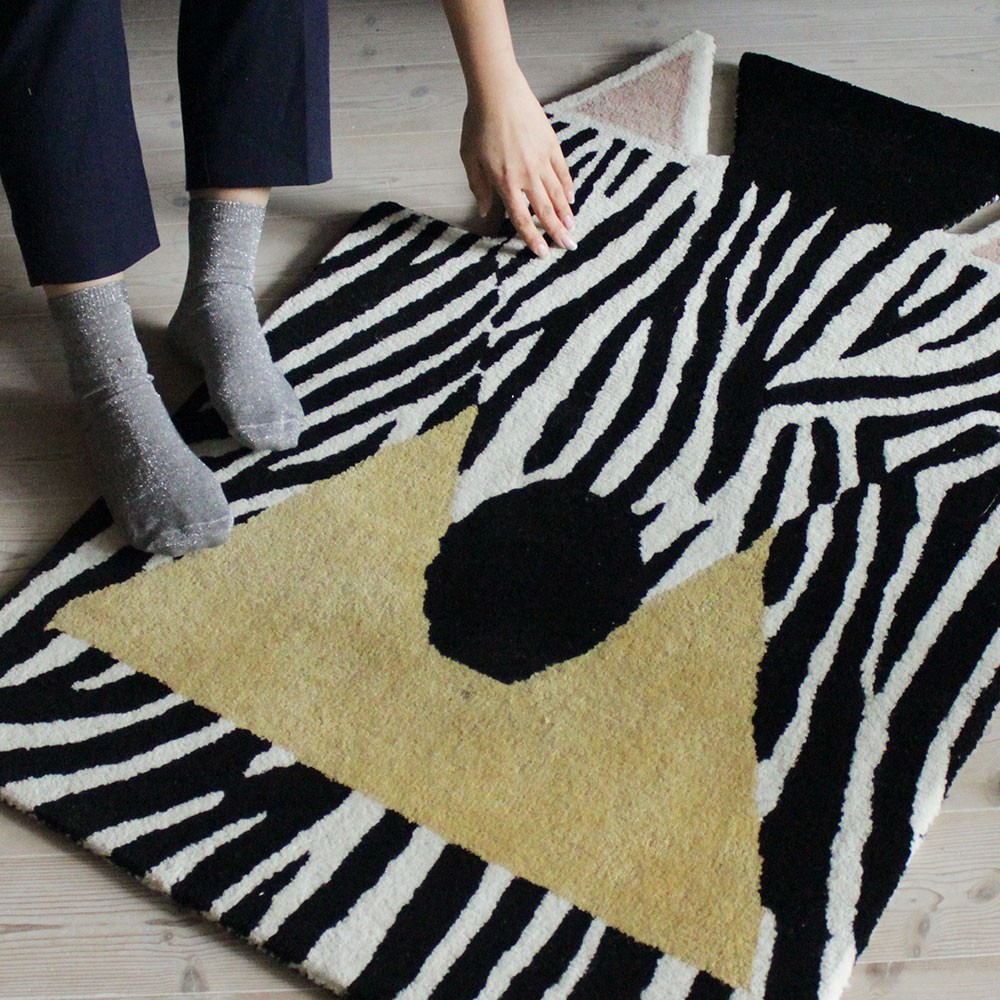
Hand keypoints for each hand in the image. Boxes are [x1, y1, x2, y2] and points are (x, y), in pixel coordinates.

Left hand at [460, 68, 575, 257]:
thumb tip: (486, 211)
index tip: (542, 252)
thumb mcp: (470, 158)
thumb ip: (479, 187)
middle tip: (569, 246)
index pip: (521, 218)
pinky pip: (562, 171)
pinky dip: (568, 186)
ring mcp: (542, 160)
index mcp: (505, 181)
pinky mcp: (551, 145)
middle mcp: (526, 175)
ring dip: (565, 213)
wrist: (498, 90)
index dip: (532, 237)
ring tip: (572, 227)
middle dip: (557, 231)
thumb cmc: (479, 123)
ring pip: (557, 193)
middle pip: (545, 210)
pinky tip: (571, 198)